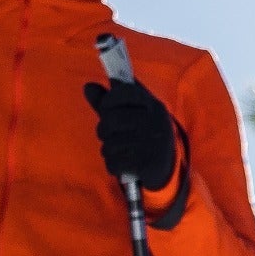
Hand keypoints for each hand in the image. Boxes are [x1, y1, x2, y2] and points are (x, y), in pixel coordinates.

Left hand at [83, 77, 178, 192]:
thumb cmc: (143, 136)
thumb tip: (88, 87)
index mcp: (154, 106)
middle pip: (112, 119)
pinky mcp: (146, 164)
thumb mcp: (132, 114)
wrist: (166, 168)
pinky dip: (112, 166)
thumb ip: (109, 101)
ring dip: (107, 150)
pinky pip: (115, 163)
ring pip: (111, 144)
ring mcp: (152, 144)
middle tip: (105, 135)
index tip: (105, 107)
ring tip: (115, 152)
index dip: (108, 99)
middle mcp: (155, 122)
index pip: (124, 92)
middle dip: (102, 130)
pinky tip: (120, 165)